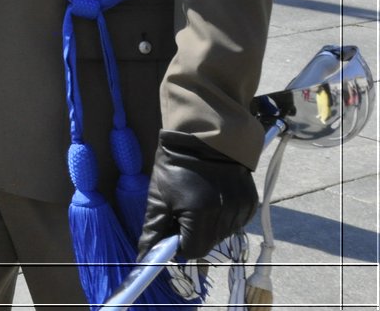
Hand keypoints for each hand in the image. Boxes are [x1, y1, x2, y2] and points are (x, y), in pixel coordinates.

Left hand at [137, 132, 257, 258]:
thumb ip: (153, 230)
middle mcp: (226, 215)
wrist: (202, 137)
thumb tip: (145, 258)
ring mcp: (241, 209)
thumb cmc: (175, 165)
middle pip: (208, 244)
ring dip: (208, 226)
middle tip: (182, 212)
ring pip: (222, 234)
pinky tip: (213, 198)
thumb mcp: (158, 197)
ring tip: (198, 200)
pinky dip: (222, 217)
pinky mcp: (251, 203)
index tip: (171, 234)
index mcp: (200, 214)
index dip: (179, 246)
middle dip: (192, 235)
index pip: (192, 251)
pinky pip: (235, 222)